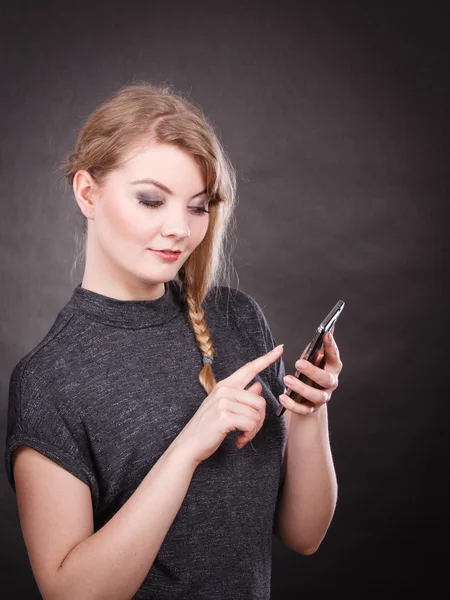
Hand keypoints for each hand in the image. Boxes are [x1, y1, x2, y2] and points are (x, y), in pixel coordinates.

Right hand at [172, 344, 284, 464]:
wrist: (189, 445)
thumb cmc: (207, 428)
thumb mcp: (224, 408)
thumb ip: (242, 396)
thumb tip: (257, 386)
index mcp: (225, 385)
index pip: (249, 368)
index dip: (266, 358)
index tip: (280, 349)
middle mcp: (224, 390)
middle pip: (260, 401)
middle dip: (259, 420)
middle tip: (248, 431)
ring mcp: (223, 402)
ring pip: (257, 415)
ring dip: (253, 430)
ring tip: (241, 436)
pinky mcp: (224, 416)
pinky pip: (250, 424)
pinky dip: (248, 436)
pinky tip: (238, 441)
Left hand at [279, 328, 342, 415]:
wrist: (308, 398)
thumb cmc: (310, 373)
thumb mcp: (313, 359)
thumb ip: (318, 347)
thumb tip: (328, 328)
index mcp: (332, 368)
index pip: (334, 356)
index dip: (331, 346)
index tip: (325, 334)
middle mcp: (331, 383)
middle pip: (326, 379)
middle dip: (313, 371)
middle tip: (298, 363)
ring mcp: (322, 397)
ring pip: (316, 395)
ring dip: (301, 388)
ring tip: (287, 380)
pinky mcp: (311, 409)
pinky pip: (304, 409)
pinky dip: (293, 404)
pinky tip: (282, 397)